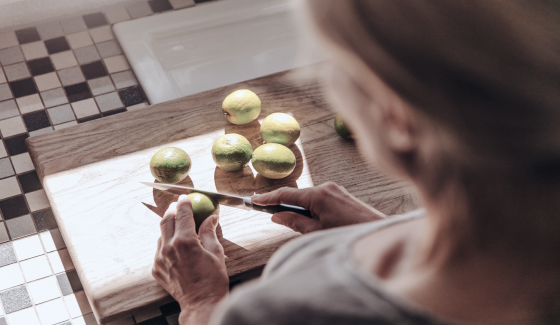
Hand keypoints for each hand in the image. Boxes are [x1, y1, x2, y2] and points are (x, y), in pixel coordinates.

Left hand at [153, 195, 228, 324]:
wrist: (201, 304)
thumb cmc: (213, 280)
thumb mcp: (216, 252)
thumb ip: (209, 232)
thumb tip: (211, 218)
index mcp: (185, 241)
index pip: (182, 214)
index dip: (184, 203)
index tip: (185, 197)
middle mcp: (169, 248)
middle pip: (166, 221)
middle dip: (172, 210)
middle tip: (178, 206)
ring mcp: (160, 259)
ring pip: (161, 235)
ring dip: (169, 227)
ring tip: (179, 226)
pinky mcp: (157, 269)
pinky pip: (160, 250)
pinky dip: (167, 244)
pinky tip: (177, 246)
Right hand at [252, 182, 385, 233]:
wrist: (379, 233)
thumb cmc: (349, 234)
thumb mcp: (316, 232)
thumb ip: (294, 222)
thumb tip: (277, 216)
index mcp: (318, 195)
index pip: (285, 194)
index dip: (267, 198)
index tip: (253, 200)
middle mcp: (326, 187)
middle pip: (296, 195)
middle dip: (282, 204)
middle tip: (266, 212)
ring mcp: (335, 190)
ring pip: (308, 198)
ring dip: (298, 208)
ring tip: (292, 223)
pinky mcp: (342, 195)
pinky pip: (319, 199)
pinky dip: (310, 208)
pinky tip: (310, 220)